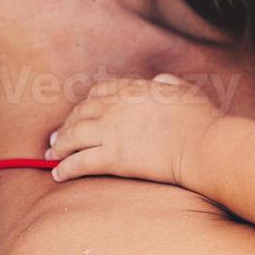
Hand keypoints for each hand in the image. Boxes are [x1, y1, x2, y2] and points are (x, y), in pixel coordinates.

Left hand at [46, 74, 219, 185]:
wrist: (202, 144)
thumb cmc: (200, 119)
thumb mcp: (185, 90)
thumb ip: (168, 82)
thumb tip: (159, 80)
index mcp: (134, 89)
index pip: (99, 92)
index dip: (85, 104)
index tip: (80, 114)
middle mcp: (117, 107)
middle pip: (80, 113)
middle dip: (65, 125)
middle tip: (57, 137)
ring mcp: (112, 131)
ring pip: (72, 136)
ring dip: (59, 146)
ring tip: (52, 155)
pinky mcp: (112, 157)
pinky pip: (79, 162)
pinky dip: (64, 168)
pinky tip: (58, 174)